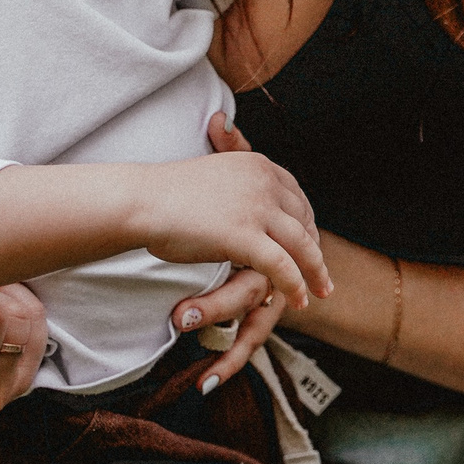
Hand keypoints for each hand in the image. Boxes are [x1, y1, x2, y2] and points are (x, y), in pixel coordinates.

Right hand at [163, 114, 296, 386]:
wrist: (141, 200)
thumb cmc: (167, 194)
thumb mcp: (215, 177)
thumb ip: (238, 185)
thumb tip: (249, 202)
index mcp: (258, 164)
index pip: (296, 196)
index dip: (307, 222)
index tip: (311, 241)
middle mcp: (264, 181)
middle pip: (304, 220)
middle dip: (315, 247)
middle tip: (322, 271)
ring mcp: (257, 207)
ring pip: (300, 244)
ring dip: (314, 270)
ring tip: (321, 291)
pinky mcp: (245, 235)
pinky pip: (280, 265)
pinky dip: (293, 284)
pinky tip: (299, 300)